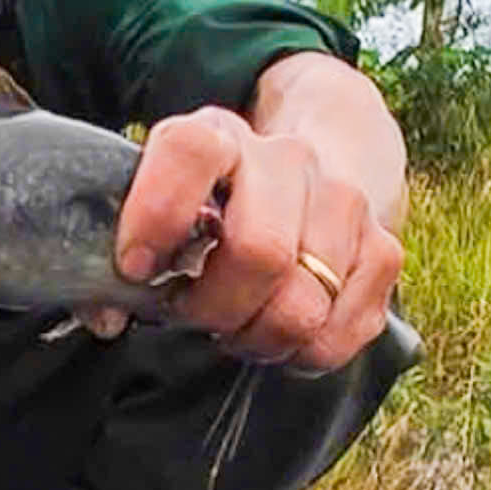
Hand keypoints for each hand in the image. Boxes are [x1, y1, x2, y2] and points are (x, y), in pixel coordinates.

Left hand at [104, 106, 403, 371]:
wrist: (312, 168)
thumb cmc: (208, 203)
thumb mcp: (155, 203)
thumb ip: (117, 259)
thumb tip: (107, 316)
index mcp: (217, 135)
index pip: (190, 152)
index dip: (158, 214)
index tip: (137, 268)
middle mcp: (287, 159)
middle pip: (261, 250)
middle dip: (213, 308)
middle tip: (189, 315)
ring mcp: (344, 202)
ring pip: (303, 303)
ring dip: (257, 336)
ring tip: (233, 328)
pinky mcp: (383, 249)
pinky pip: (340, 334)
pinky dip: (301, 353)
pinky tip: (277, 335)